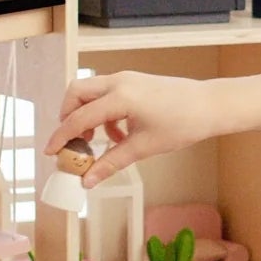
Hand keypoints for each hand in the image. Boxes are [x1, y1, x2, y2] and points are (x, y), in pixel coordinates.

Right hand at [45, 71, 234, 187]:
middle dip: (67, 116)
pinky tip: (119, 134)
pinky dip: (104, 113)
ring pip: (90, 91)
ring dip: (87, 115)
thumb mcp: (143, 148)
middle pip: (75, 93)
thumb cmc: (182, 124)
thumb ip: (111, 163)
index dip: (62, 137)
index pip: (79, 118)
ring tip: (101, 142)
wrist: (210, 106)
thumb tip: (87, 181)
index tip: (51, 152)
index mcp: (120, 98)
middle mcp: (118, 82)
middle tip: (73, 142)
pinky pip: (106, 93)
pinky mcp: (133, 81)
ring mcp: (126, 78)